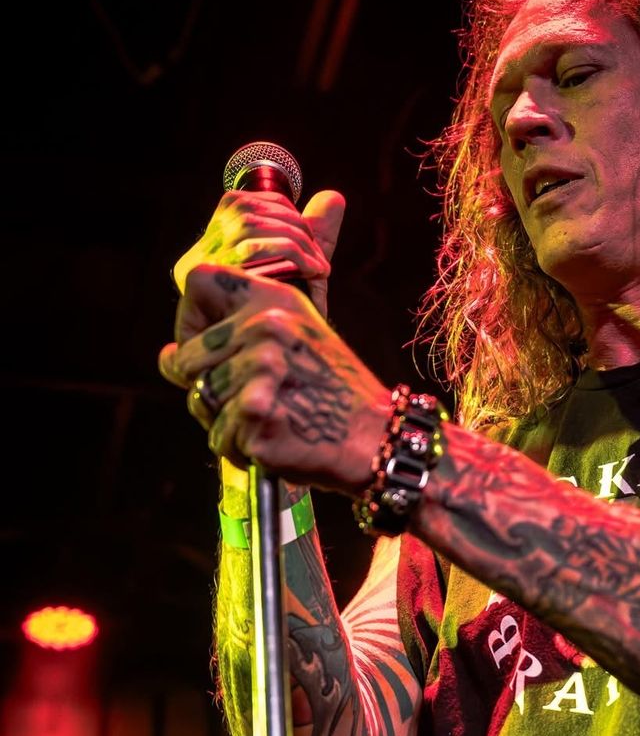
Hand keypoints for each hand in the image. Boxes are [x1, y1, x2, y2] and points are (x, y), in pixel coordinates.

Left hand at [158, 265, 388, 493]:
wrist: (376, 439)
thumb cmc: (332, 395)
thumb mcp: (294, 341)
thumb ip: (231, 339)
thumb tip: (166, 358)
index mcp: (274, 299)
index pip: (197, 284)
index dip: (189, 321)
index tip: (205, 350)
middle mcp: (264, 326)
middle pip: (186, 359)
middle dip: (208, 388)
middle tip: (257, 400)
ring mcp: (260, 371)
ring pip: (202, 402)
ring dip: (227, 423)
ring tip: (274, 421)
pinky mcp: (256, 414)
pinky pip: (219, 439)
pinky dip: (242, 450)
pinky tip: (278, 442)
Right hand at [172, 188, 345, 319]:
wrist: (283, 366)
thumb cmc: (292, 324)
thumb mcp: (305, 272)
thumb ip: (315, 234)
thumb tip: (333, 197)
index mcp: (214, 248)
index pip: (239, 202)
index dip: (281, 209)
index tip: (310, 236)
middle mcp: (198, 257)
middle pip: (244, 212)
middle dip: (293, 226)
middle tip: (319, 257)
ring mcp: (198, 270)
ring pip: (248, 225)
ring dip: (295, 241)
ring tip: (317, 266)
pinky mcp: (210, 283)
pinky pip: (251, 249)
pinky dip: (289, 253)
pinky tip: (309, 270)